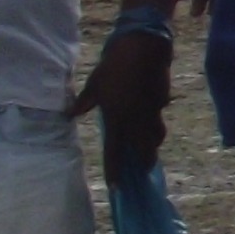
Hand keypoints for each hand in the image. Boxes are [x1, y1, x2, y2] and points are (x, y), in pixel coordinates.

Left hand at [69, 31, 168, 186]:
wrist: (145, 45)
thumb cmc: (114, 64)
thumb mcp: (94, 83)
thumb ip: (85, 102)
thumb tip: (72, 114)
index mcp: (118, 118)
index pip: (115, 152)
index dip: (115, 171)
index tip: (117, 188)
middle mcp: (137, 119)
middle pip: (144, 150)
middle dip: (143, 162)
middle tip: (141, 170)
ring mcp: (153, 110)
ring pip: (156, 136)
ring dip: (151, 144)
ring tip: (148, 147)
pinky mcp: (162, 100)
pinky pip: (158, 116)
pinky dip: (153, 120)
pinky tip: (149, 113)